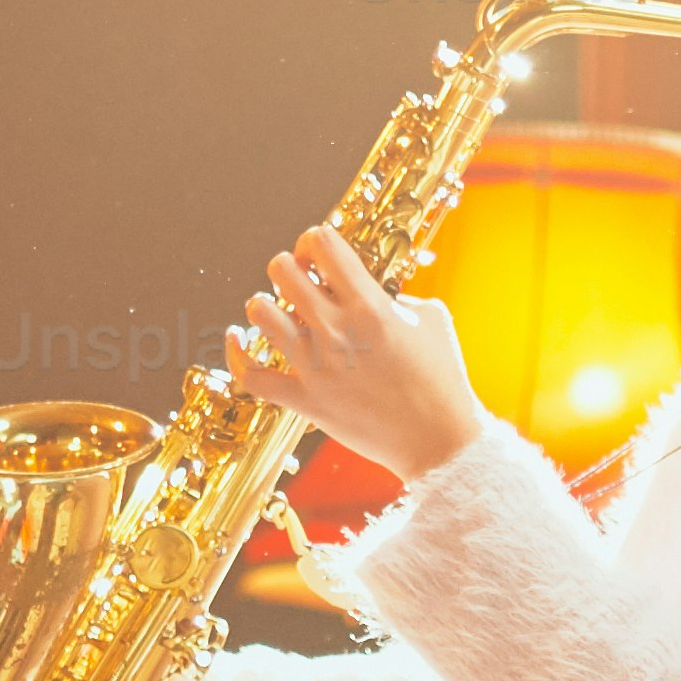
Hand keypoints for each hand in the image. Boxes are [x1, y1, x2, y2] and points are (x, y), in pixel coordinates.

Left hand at [236, 225, 483, 476]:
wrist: (440, 441)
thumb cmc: (443, 381)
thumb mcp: (433, 320)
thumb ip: (400, 296)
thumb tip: (374, 292)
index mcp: (370, 305)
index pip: (323, 243)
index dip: (314, 239)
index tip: (318, 254)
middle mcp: (338, 330)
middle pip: (283, 270)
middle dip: (287, 267)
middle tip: (298, 281)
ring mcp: (317, 367)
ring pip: (260, 313)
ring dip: (264, 305)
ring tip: (276, 311)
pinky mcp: (306, 401)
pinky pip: (251, 375)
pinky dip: (237, 354)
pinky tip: (237, 338)